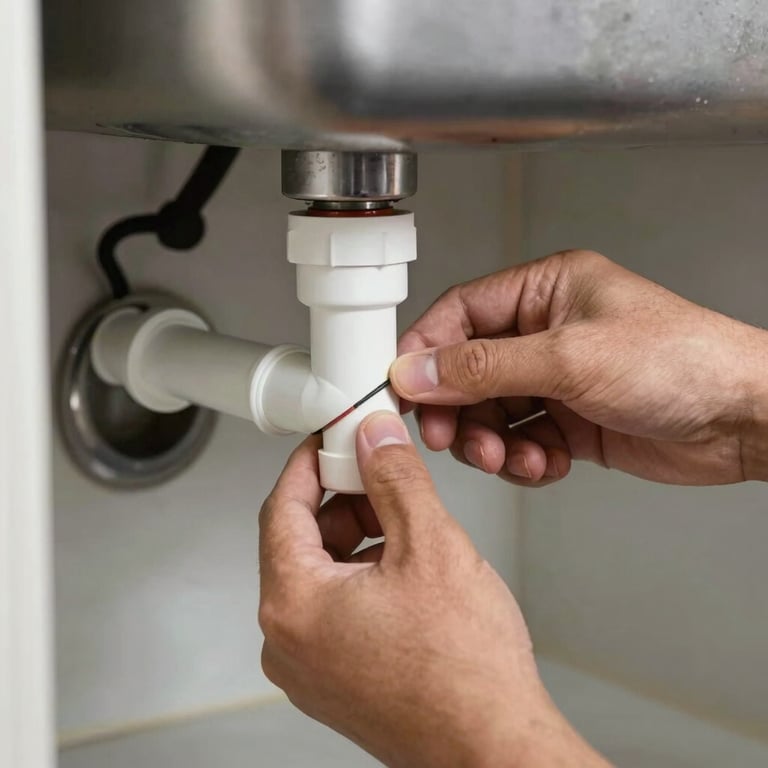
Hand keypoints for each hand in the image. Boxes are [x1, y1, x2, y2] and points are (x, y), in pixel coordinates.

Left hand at [259, 411, 606, 767]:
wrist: (494, 747)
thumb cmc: (465, 673)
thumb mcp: (430, 545)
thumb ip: (395, 478)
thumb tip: (374, 440)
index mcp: (295, 605)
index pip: (281, 508)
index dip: (310, 463)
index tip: (331, 440)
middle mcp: (289, 642)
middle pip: (298, 540)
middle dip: (340, 499)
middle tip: (377, 474)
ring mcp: (310, 667)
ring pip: (318, 574)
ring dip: (354, 536)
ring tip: (402, 522)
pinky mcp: (335, 680)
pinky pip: (332, 608)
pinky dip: (360, 574)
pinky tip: (403, 567)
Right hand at [391, 251, 767, 485]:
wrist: (744, 418)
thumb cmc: (682, 362)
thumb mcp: (569, 358)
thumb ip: (484, 366)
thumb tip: (418, 370)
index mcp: (544, 291)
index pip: (459, 314)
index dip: (425, 352)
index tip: (403, 387)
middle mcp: (546, 333)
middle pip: (467, 370)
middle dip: (459, 409)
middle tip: (452, 435)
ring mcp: (557, 379)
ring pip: (491, 412)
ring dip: (491, 441)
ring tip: (509, 455)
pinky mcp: (570, 421)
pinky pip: (521, 441)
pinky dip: (523, 459)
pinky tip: (544, 462)